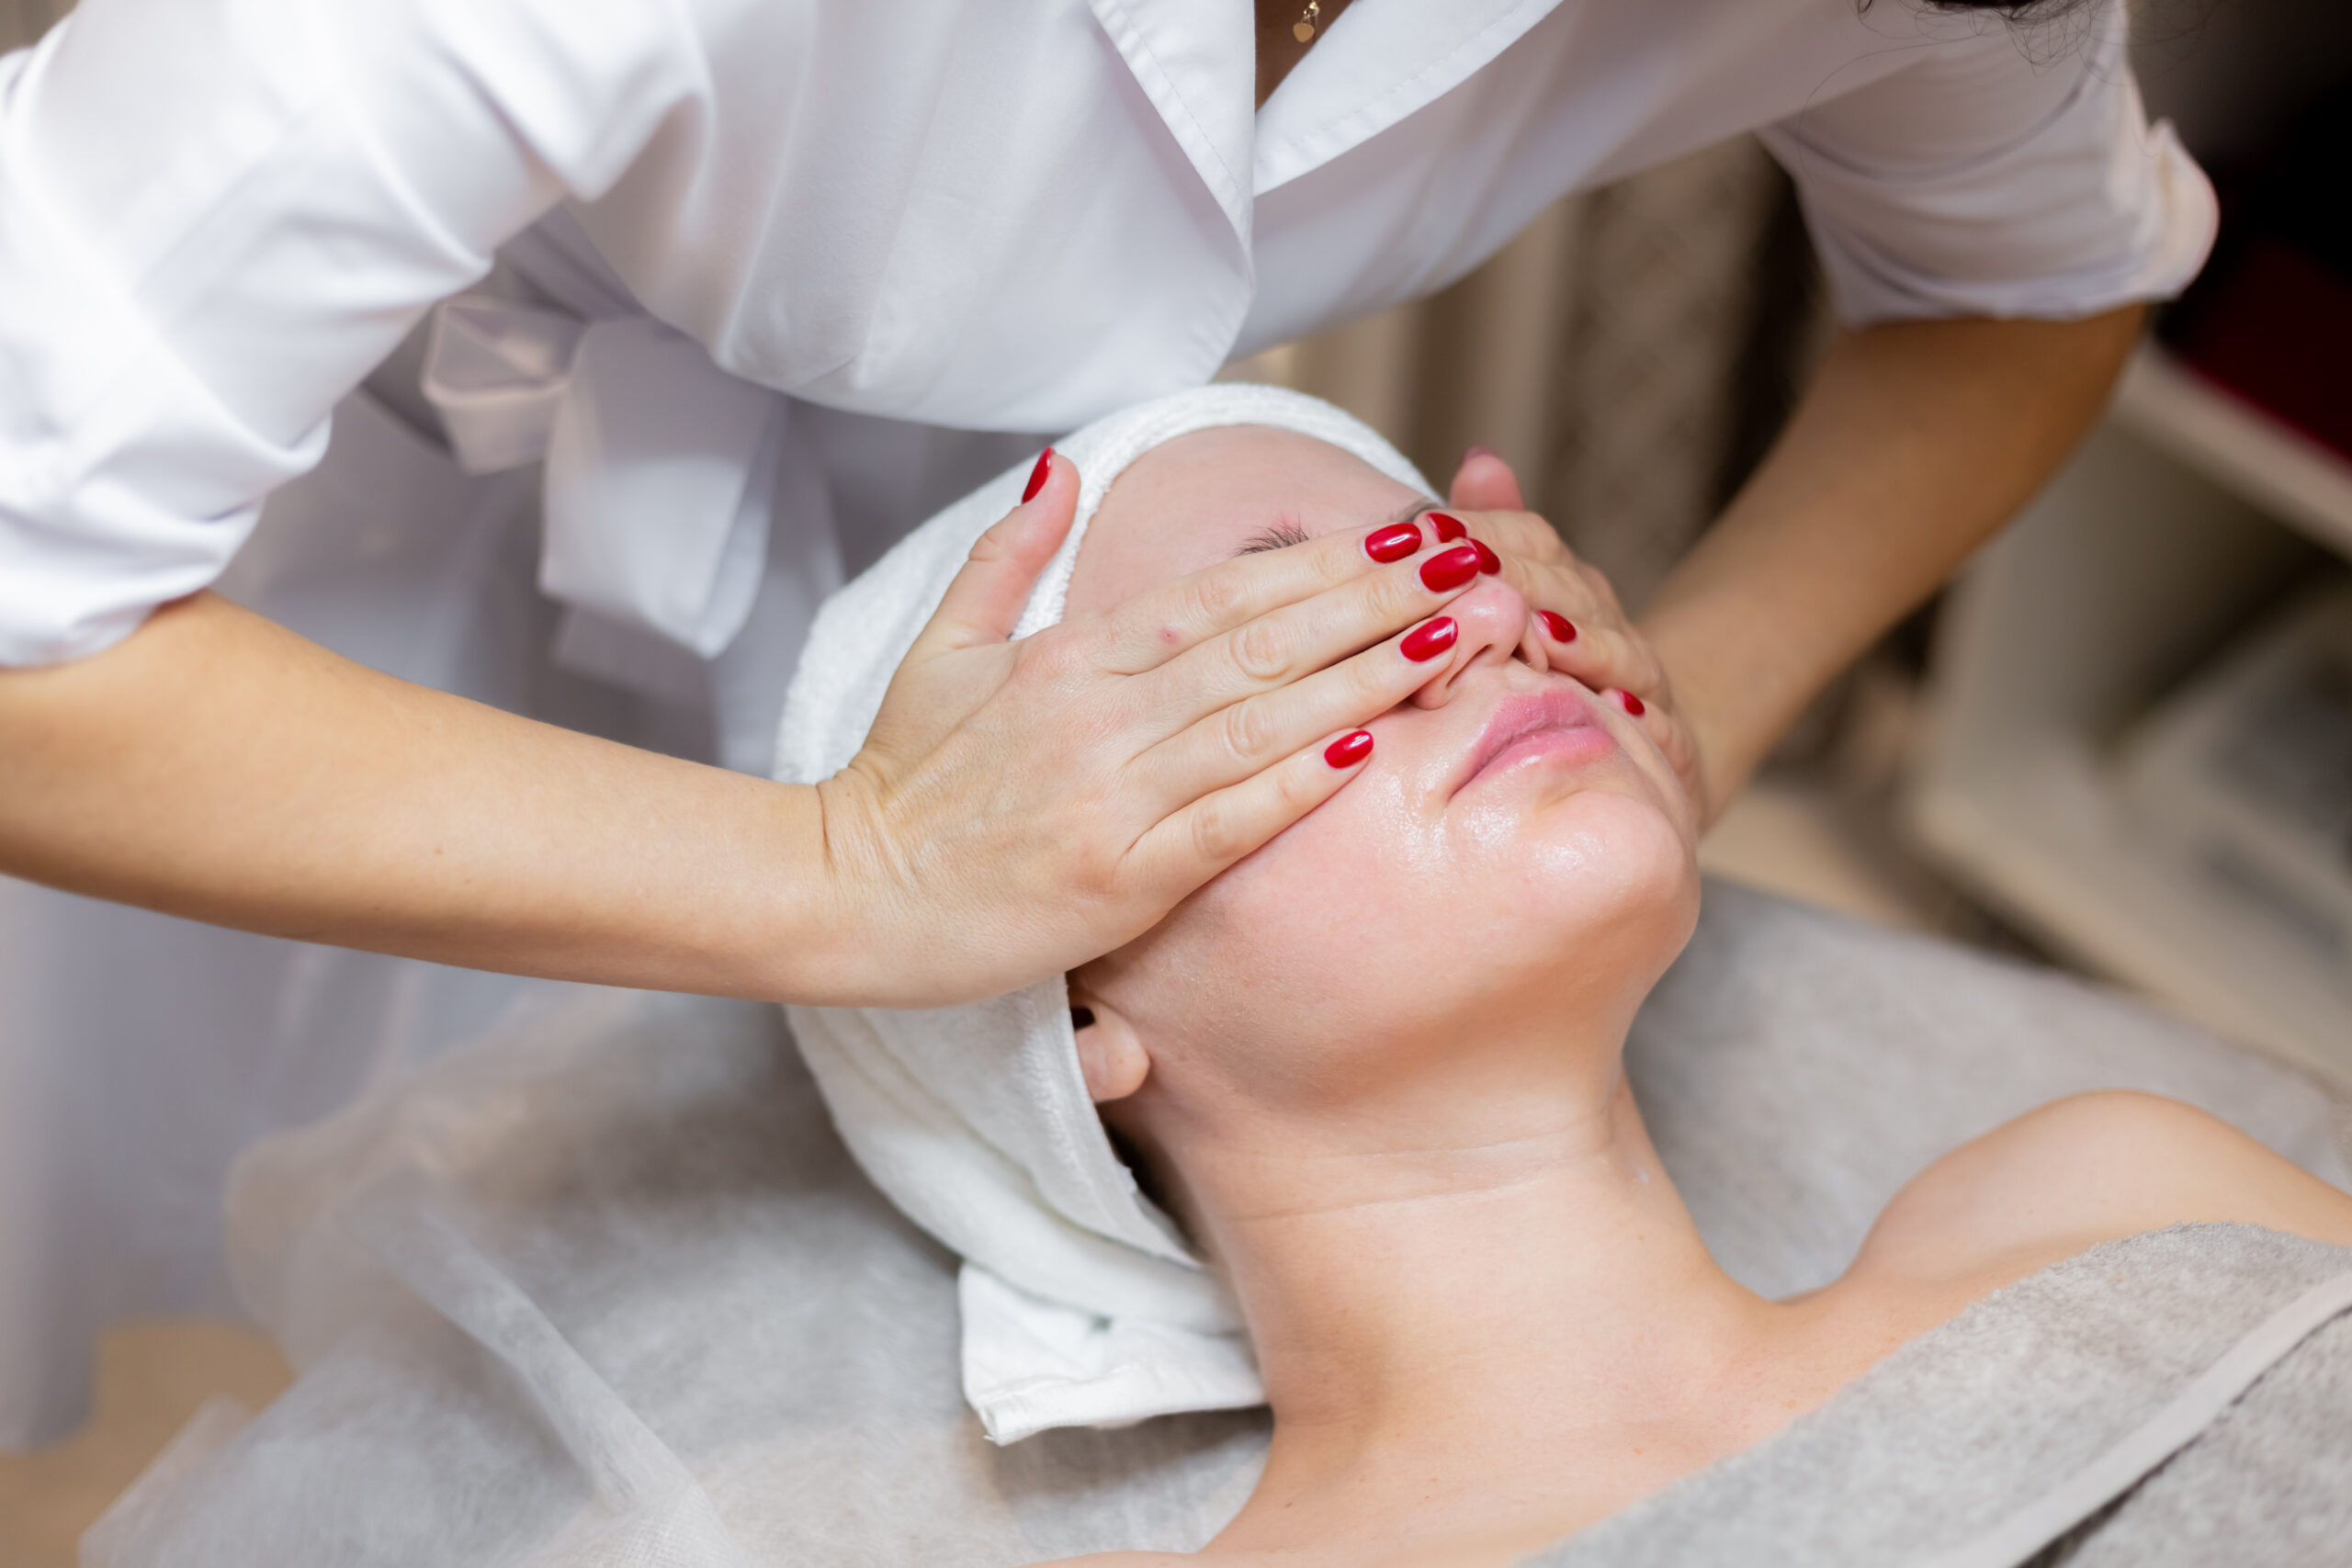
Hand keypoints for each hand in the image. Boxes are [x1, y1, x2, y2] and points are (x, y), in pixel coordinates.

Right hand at [811, 452, 1487, 1006]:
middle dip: (1376, 598)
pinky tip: (1368, 748)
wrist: (840, 892)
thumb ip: (1009, 554)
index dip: (1322, 559)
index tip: (1406, 531)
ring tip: (1455, 637)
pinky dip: (1294, 783)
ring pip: (1258, 719)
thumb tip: (1060, 465)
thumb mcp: (941, 646)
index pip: (1221, 591)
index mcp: (1069, 655)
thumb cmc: (899, 776)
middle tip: (1471, 564)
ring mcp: (1110, 795)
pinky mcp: (1114, 879)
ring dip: (1366, 675)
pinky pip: (1222, 823)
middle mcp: (1100, 713)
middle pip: (1262, 641)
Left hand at [1443, 451, 1708, 823]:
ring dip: (1580, 644)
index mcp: (1566, 581)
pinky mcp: (1669, 735)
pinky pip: (1659, 724)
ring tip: (1542, 636)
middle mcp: (1607, 619)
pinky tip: (1615, 710)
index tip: (1432, 527)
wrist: (1644, 737)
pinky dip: (1639, 717)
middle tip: (1474, 575)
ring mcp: (1641, 675)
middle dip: (1521, 581)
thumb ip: (1496, 536)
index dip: (1484, 530)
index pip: (1531, 540)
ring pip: (1617, 650)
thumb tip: (1479, 458)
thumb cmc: (1556, 667)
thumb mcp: (1522, 601)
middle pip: (1569, 590)